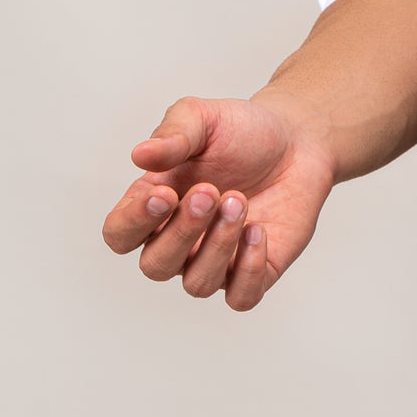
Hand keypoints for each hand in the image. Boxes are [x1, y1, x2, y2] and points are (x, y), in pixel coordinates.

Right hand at [101, 93, 336, 312]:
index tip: (165, 194)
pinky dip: (247, 270)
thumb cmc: (242, 131)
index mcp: (155, 205)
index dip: (134, 222)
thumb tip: (140, 154)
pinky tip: (259, 231)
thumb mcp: (203, 119)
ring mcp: (216, 260)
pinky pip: (241, 297)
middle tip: (212, 190)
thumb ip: (172, 135)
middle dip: (182, 231)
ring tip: (239, 201)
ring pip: (198, 283)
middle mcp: (180, 240)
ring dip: (218, 245)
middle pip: (155, 265)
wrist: (297, 138)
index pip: (119, 235)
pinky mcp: (255, 270)